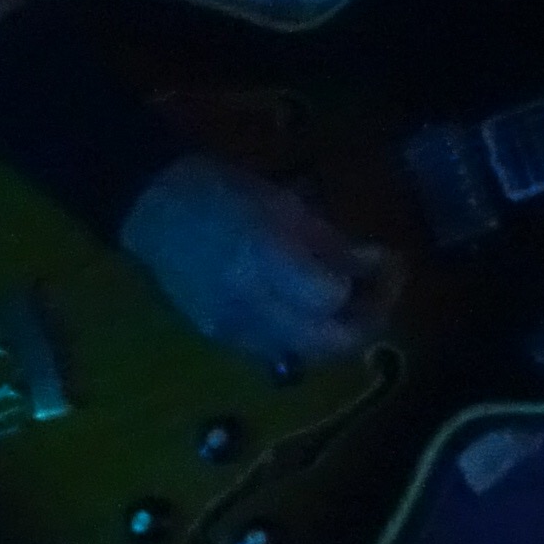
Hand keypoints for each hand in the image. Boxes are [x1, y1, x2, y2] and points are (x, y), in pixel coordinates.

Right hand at [116, 157, 392, 372]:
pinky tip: (314, 308)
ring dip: (339, 334)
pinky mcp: (221, 339)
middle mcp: (246, 303)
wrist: (153, 210)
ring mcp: (230, 329)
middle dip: (366, 322)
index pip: (332, 297)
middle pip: (325, 342)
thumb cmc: (223, 190)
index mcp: (262, 257)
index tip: (390, 262)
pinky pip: (279, 350)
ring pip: (306, 353)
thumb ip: (330, 241)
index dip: (371, 285)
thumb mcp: (286, 202)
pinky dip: (307, 335)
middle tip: (383, 292)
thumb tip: (375, 264)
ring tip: (355, 300)